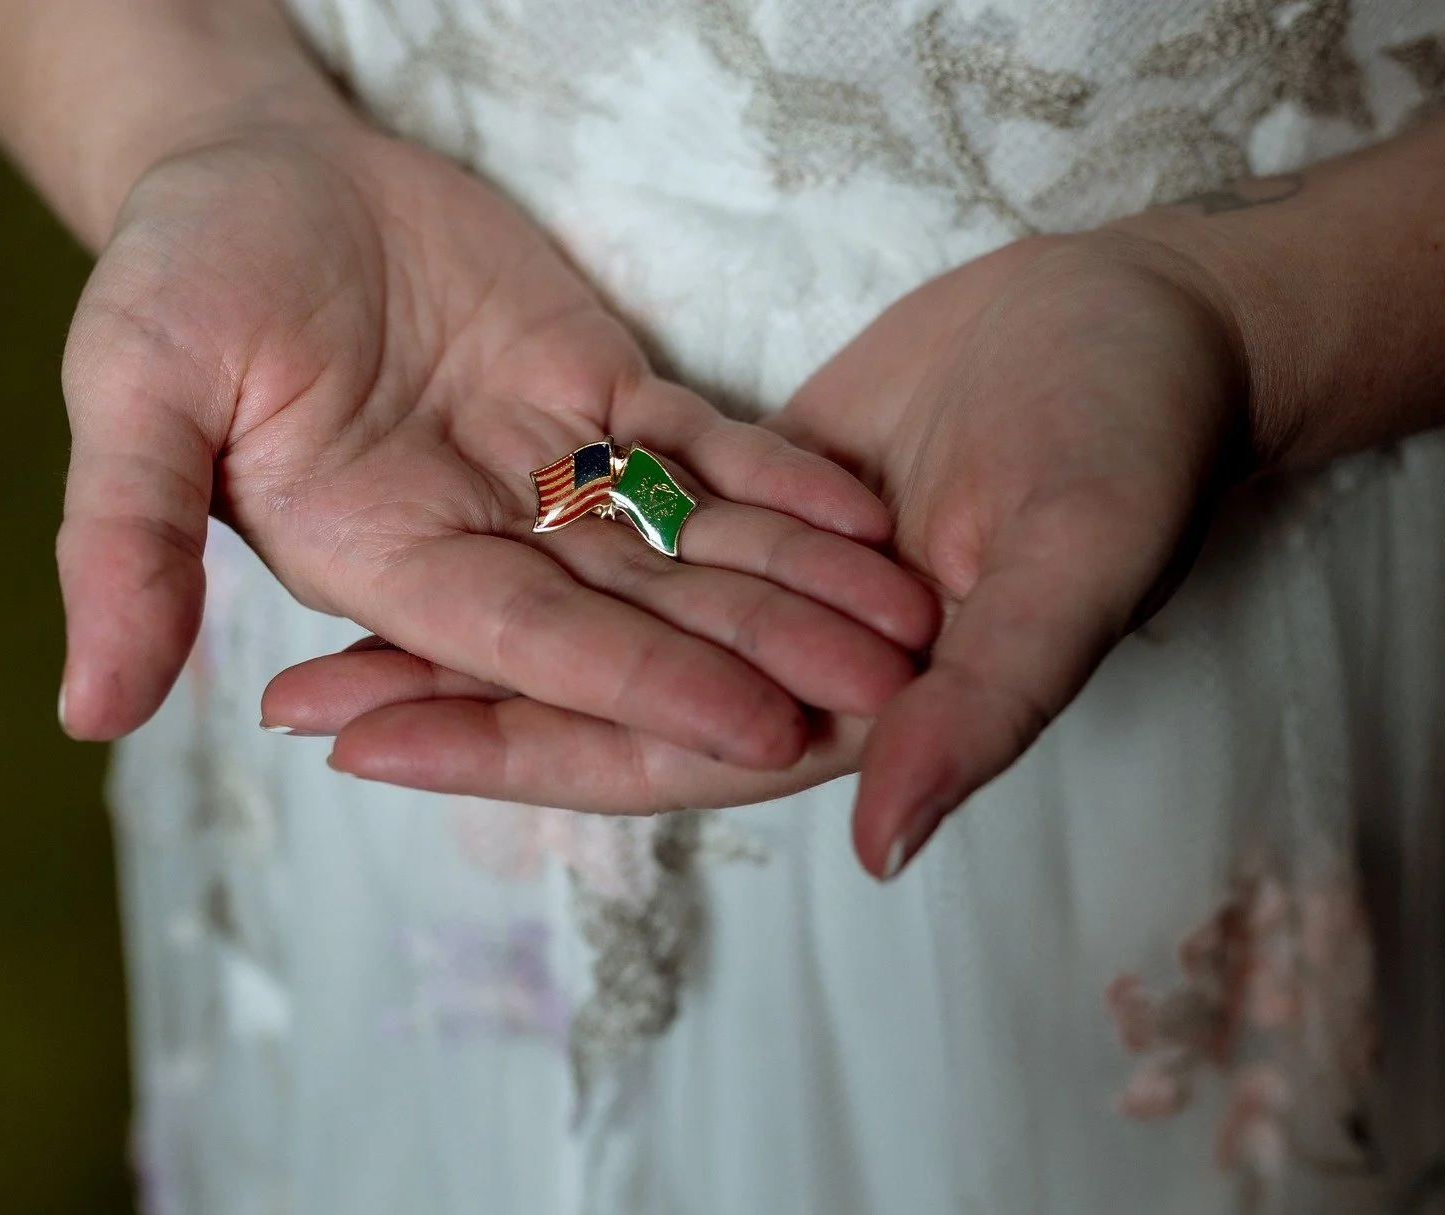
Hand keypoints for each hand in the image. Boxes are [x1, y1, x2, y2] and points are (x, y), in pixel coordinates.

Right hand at [55, 118, 936, 771]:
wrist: (246, 164)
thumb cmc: (175, 274)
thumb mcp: (129, 392)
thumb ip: (124, 541)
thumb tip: (89, 715)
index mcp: (377, 561)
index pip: (527, 639)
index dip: (638, 678)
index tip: (754, 723)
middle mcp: (474, 539)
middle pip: (636, 608)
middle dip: (760, 647)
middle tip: (890, 688)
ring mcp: (540, 470)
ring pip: (686, 539)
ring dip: (797, 580)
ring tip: (911, 621)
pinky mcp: (594, 393)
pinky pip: (700, 444)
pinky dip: (781, 477)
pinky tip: (866, 517)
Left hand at [286, 232, 1242, 841]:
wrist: (1147, 325)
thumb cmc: (1131, 448)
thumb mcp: (1068, 570)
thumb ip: (978, 707)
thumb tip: (880, 842)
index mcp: (852, 709)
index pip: (648, 752)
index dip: (508, 750)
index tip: (368, 745)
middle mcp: (791, 662)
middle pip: (591, 699)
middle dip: (446, 701)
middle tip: (297, 702)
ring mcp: (769, 583)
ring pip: (592, 617)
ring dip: (470, 623)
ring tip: (328, 630)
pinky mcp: (759, 498)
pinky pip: (623, 527)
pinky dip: (534, 531)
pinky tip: (440, 520)